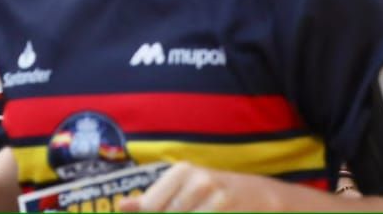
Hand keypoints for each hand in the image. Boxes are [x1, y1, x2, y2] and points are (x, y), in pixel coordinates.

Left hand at [119, 164, 278, 212]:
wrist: (261, 196)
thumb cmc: (214, 194)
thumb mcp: (183, 189)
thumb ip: (152, 200)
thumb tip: (121, 206)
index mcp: (181, 172)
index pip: (150, 207)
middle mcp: (198, 181)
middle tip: (187, 210)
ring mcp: (217, 197)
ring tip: (198, 211)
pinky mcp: (227, 209)